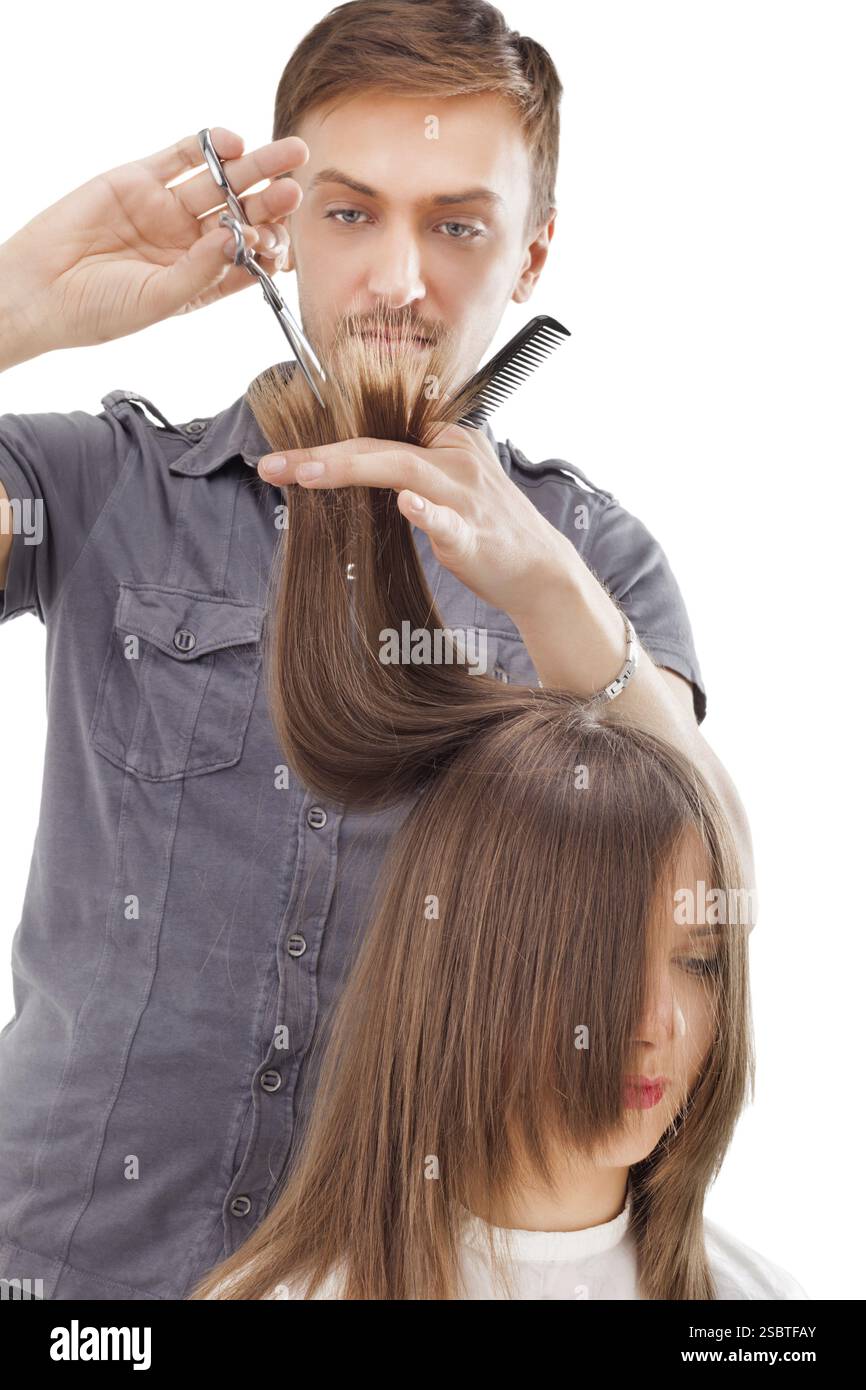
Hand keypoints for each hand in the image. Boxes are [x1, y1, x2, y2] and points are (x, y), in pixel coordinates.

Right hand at [0, 127, 305, 357]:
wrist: (39, 290)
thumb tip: (239, 238)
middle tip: (298, 187)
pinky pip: (181, 157)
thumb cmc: (97, 310)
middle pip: (242, 215)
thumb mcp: (159, 301)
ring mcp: (165, 208)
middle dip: (272, 201)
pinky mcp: (139, 179)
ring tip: (286, 156)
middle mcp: (189, 242)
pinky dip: (208, 145)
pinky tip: (234, 141)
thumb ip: (202, 272)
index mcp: (201, 277)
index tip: (281, 245)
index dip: (270, 248)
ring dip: (254, 167)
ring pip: (220, 181)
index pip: (249, 258)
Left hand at [257, 422, 580, 623]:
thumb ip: (404, 473)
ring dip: (352, 468)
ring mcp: (466, 494)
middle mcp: (455, 458)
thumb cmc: (485, 531)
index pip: (376, 433)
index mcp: (446, 440)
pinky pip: (447, 519)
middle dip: (321, 454)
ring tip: (307, 475)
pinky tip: (406, 504)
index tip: (281, 460)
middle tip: (273, 466)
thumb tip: (344, 471)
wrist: (539, 572)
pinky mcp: (474, 533)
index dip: (326, 443)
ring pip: (403, 468)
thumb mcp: (446, 487)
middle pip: (379, 446)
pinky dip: (426, 511)